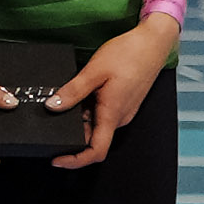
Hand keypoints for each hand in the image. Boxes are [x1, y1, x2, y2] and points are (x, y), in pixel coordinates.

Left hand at [50, 13, 179, 168]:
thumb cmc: (129, 54)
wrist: (153, 43)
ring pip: (97, 125)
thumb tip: (52, 107)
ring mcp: (123, 110)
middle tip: (50, 122)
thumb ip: (72, 92)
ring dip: (79, 120)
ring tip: (62, 103)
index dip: (75, 160)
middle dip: (71, 135)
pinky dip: (88, 110)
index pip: (96, 151)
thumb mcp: (94, 71)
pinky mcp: (123, 102)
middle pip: (93, 138)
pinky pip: (103, 114)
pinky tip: (78, 95)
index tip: (57, 160)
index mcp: (113, 114)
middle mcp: (120, 117)